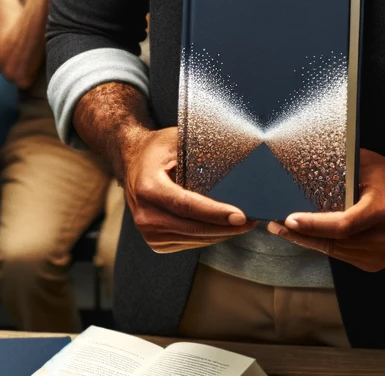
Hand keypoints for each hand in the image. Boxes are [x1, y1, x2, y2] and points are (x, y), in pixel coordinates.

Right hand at [122, 127, 255, 251]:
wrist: (132, 161)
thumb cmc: (158, 149)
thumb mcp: (176, 141)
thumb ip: (200, 149)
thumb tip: (237, 155)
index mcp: (148, 187)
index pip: (186, 205)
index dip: (215, 212)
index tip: (240, 215)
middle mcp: (145, 214)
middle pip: (192, 227)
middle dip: (226, 227)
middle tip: (252, 220)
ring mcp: (148, 232)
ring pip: (193, 239)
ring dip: (220, 234)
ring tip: (243, 224)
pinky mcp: (155, 241)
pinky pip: (188, 243)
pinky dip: (207, 237)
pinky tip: (222, 227)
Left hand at [266, 149, 384, 271]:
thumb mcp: (365, 162)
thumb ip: (337, 167)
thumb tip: (303, 167)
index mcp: (383, 207)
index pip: (344, 223)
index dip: (315, 224)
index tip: (290, 219)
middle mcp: (384, 235)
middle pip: (335, 241)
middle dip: (302, 234)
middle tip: (275, 224)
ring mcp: (381, 253)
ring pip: (336, 251)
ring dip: (309, 242)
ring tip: (285, 229)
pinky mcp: (377, 262)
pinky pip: (343, 256)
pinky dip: (325, 246)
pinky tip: (308, 236)